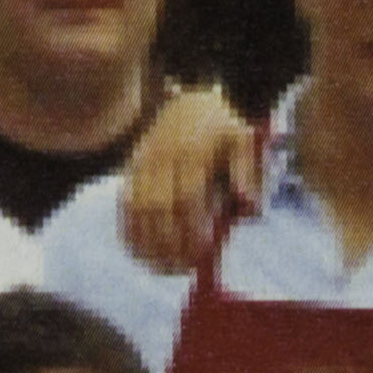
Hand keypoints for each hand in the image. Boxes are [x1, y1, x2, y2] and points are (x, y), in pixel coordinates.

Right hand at [113, 82, 265, 278]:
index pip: (187, 197)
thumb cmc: (223, 130)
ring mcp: (143, 163)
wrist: (189, 103)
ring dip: (147, 244)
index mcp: (194, 151)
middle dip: (169, 243)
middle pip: (159, 208)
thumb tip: (248, 206)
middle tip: (183, 269)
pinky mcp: (130, 170)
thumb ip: (249, 173)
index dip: (191, 229)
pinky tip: (140, 255)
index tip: (201, 255)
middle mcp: (163, 157)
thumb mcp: (244, 141)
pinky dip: (129, 233)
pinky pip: (124, 206)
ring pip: (137, 209)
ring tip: (162, 269)